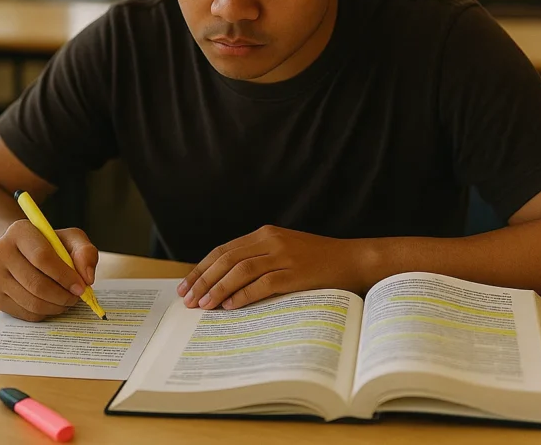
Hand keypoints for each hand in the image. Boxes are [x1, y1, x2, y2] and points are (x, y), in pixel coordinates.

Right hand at [0, 220, 98, 321]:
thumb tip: (87, 278)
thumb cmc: (49, 245)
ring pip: (31, 302)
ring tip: (67, 300)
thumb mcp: (71, 239)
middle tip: (76, 297)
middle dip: (62, 295)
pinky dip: (45, 313)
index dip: (65, 276)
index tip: (81, 286)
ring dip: (56, 306)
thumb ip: (85, 252)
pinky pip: (25, 313)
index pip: (42, 258)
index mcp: (19, 231)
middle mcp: (1, 252)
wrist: (19, 252)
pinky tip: (53, 303)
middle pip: (36, 284)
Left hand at [177, 225, 372, 310]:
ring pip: (240, 270)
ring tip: (204, 305)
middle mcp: (271, 240)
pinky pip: (263, 284)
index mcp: (265, 233)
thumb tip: (225, 283)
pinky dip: (243, 295)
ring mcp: (284, 256)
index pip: (223, 250)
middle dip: (203, 279)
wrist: (354, 259)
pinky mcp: (296, 273)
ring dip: (218, 288)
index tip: (186, 286)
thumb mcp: (285, 251)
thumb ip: (259, 259)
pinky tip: (230, 306)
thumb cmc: (319, 260)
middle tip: (188, 299)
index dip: (202, 268)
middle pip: (226, 258)